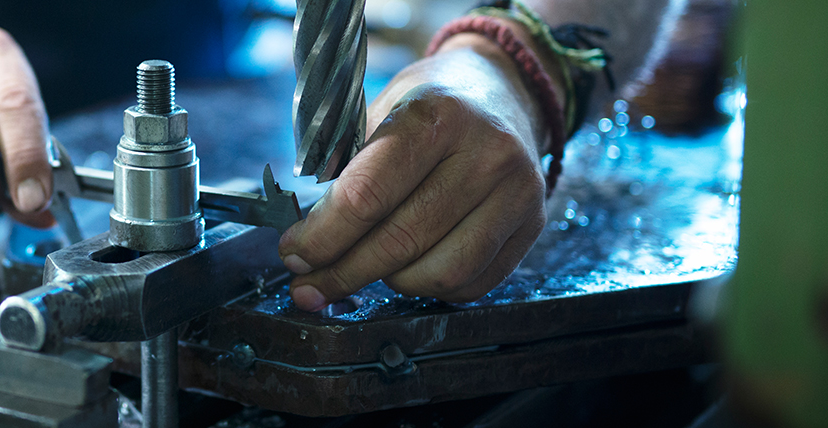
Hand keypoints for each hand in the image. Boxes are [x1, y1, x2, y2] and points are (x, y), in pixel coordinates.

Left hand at [278, 33, 553, 308]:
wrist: (503, 91)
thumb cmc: (428, 107)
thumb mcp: (378, 112)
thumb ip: (343, 171)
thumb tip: (305, 242)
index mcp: (436, 116)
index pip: (367, 196)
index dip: (322, 237)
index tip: (293, 254)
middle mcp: (485, 154)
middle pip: (400, 241)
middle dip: (342, 272)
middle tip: (309, 285)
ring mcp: (518, 192)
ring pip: (439, 273)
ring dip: (389, 283)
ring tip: (366, 267)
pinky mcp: (533, 225)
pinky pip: (472, 284)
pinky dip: (430, 288)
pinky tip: (407, 270)